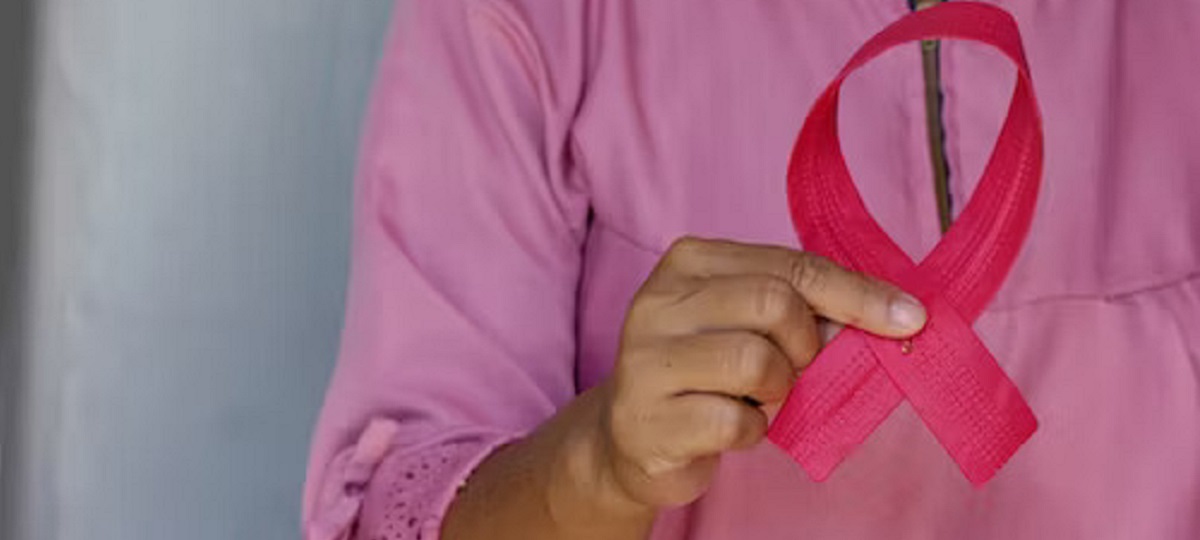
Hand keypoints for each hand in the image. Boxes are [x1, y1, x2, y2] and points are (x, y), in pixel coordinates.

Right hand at [596, 237, 926, 508]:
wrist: (632, 436)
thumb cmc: (707, 373)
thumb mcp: (750, 325)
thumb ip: (805, 310)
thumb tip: (892, 317)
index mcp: (689, 262)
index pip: (792, 265)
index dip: (858, 294)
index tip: (910, 318)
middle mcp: (659, 301)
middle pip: (775, 304)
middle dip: (806, 346)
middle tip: (795, 370)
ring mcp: (645, 359)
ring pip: (755, 361)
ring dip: (777, 391)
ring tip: (756, 398)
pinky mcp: (646, 419)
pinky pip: (734, 422)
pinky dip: (752, 432)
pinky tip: (732, 428)